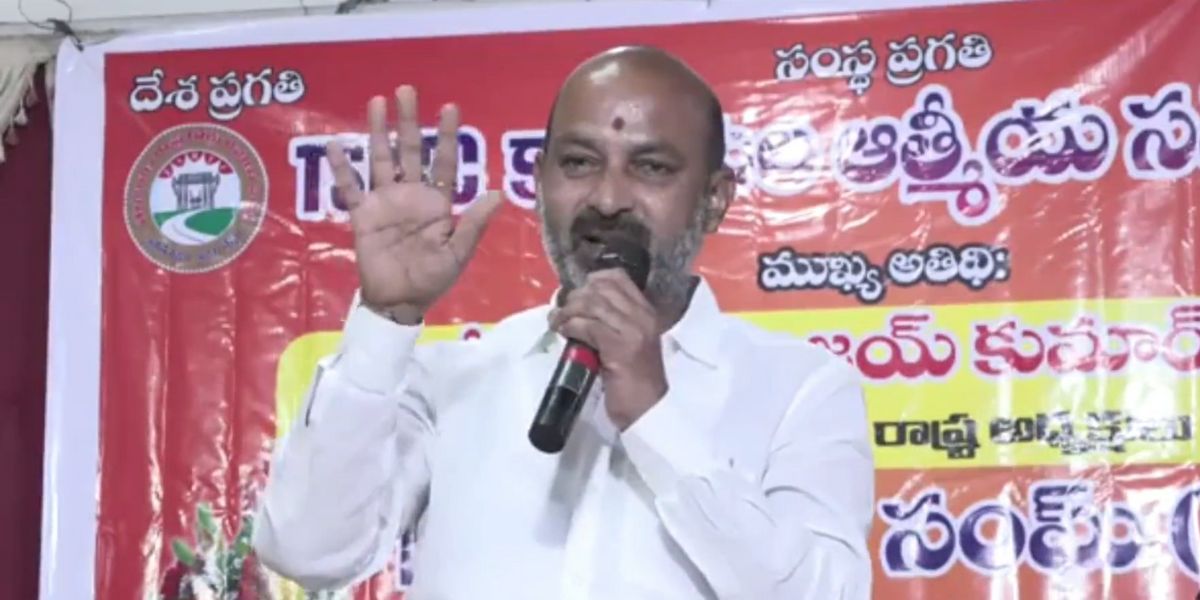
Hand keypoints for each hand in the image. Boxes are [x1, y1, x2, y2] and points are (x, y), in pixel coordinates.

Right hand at [329, 85, 502, 323]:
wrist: (399, 301)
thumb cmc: (432, 279)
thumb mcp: (458, 253)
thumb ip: (475, 223)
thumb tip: (497, 192)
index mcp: (438, 203)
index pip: (445, 162)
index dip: (448, 137)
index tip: (451, 108)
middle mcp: (411, 195)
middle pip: (410, 150)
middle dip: (409, 121)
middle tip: (406, 90)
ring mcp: (385, 202)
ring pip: (381, 159)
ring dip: (377, 131)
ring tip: (375, 102)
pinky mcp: (362, 215)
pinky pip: (350, 188)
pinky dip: (342, 168)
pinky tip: (335, 145)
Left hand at [548, 269, 666, 429]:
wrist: (648, 410)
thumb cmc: (635, 382)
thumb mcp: (629, 344)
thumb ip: (613, 324)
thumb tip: (581, 310)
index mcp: (647, 312)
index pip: (619, 278)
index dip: (592, 280)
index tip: (576, 294)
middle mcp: (642, 316)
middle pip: (601, 289)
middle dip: (575, 297)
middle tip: (561, 311)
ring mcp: (633, 330)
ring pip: (592, 304)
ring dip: (568, 311)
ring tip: (556, 322)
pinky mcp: (619, 346)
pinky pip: (587, 325)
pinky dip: (570, 326)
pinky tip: (563, 332)